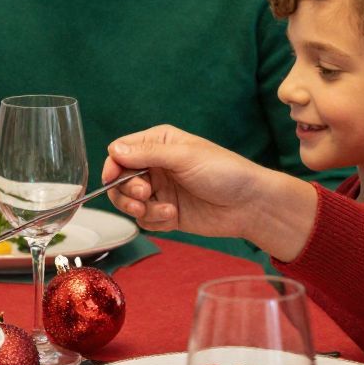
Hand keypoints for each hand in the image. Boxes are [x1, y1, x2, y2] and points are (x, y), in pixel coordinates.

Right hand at [102, 125, 313, 258]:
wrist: (250, 205)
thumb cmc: (225, 172)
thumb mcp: (184, 156)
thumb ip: (147, 154)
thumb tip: (114, 151)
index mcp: (160, 143)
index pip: (121, 151)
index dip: (114, 166)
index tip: (113, 178)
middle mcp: (157, 166)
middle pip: (120, 180)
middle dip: (128, 191)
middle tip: (145, 194)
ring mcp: (161, 190)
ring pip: (130, 202)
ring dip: (142, 209)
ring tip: (164, 210)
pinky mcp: (166, 213)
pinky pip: (145, 220)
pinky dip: (155, 221)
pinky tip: (174, 217)